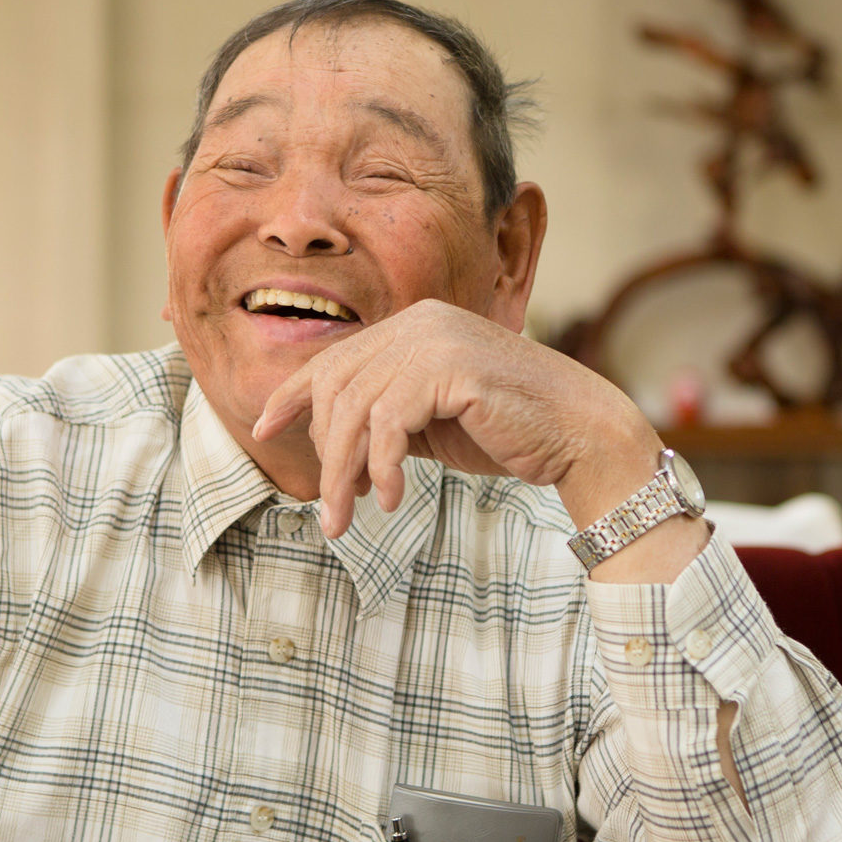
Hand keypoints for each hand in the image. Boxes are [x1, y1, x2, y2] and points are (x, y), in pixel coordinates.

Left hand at [251, 299, 662, 540]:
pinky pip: (390, 421)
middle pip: (338, 389)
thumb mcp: (430, 425)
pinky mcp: (453, 366)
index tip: (261, 430)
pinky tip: (389, 499)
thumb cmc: (508, 433)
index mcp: (413, 326)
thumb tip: (329, 441)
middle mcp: (420, 322)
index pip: (334, 358)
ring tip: (347, 519)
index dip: (291, 395)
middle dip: (325, 456)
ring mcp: (437, 339)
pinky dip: (381, 466)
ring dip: (345, 473)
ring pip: (357, 409)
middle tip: (328, 513)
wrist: (580, 435)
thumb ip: (385, 419)